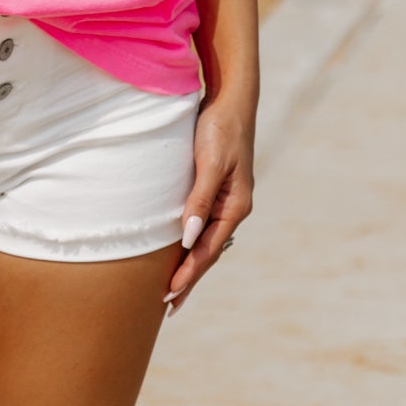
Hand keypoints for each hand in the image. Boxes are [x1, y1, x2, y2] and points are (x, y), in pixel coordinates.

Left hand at [165, 90, 254, 311]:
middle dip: (189, 278)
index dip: (189, 273)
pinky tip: (180, 252)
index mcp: (236, 206)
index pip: (208, 250)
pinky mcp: (215, 189)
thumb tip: (189, 239)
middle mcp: (233, 208)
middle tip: (169, 306)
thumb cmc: (219, 128)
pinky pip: (202, 225)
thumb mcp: (209, 164)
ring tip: (173, 289)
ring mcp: (226, 200)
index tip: (170, 294)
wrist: (229, 99)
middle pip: (208, 252)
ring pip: (205, 241)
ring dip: (189, 264)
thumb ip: (199, 201)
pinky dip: (190, 244)